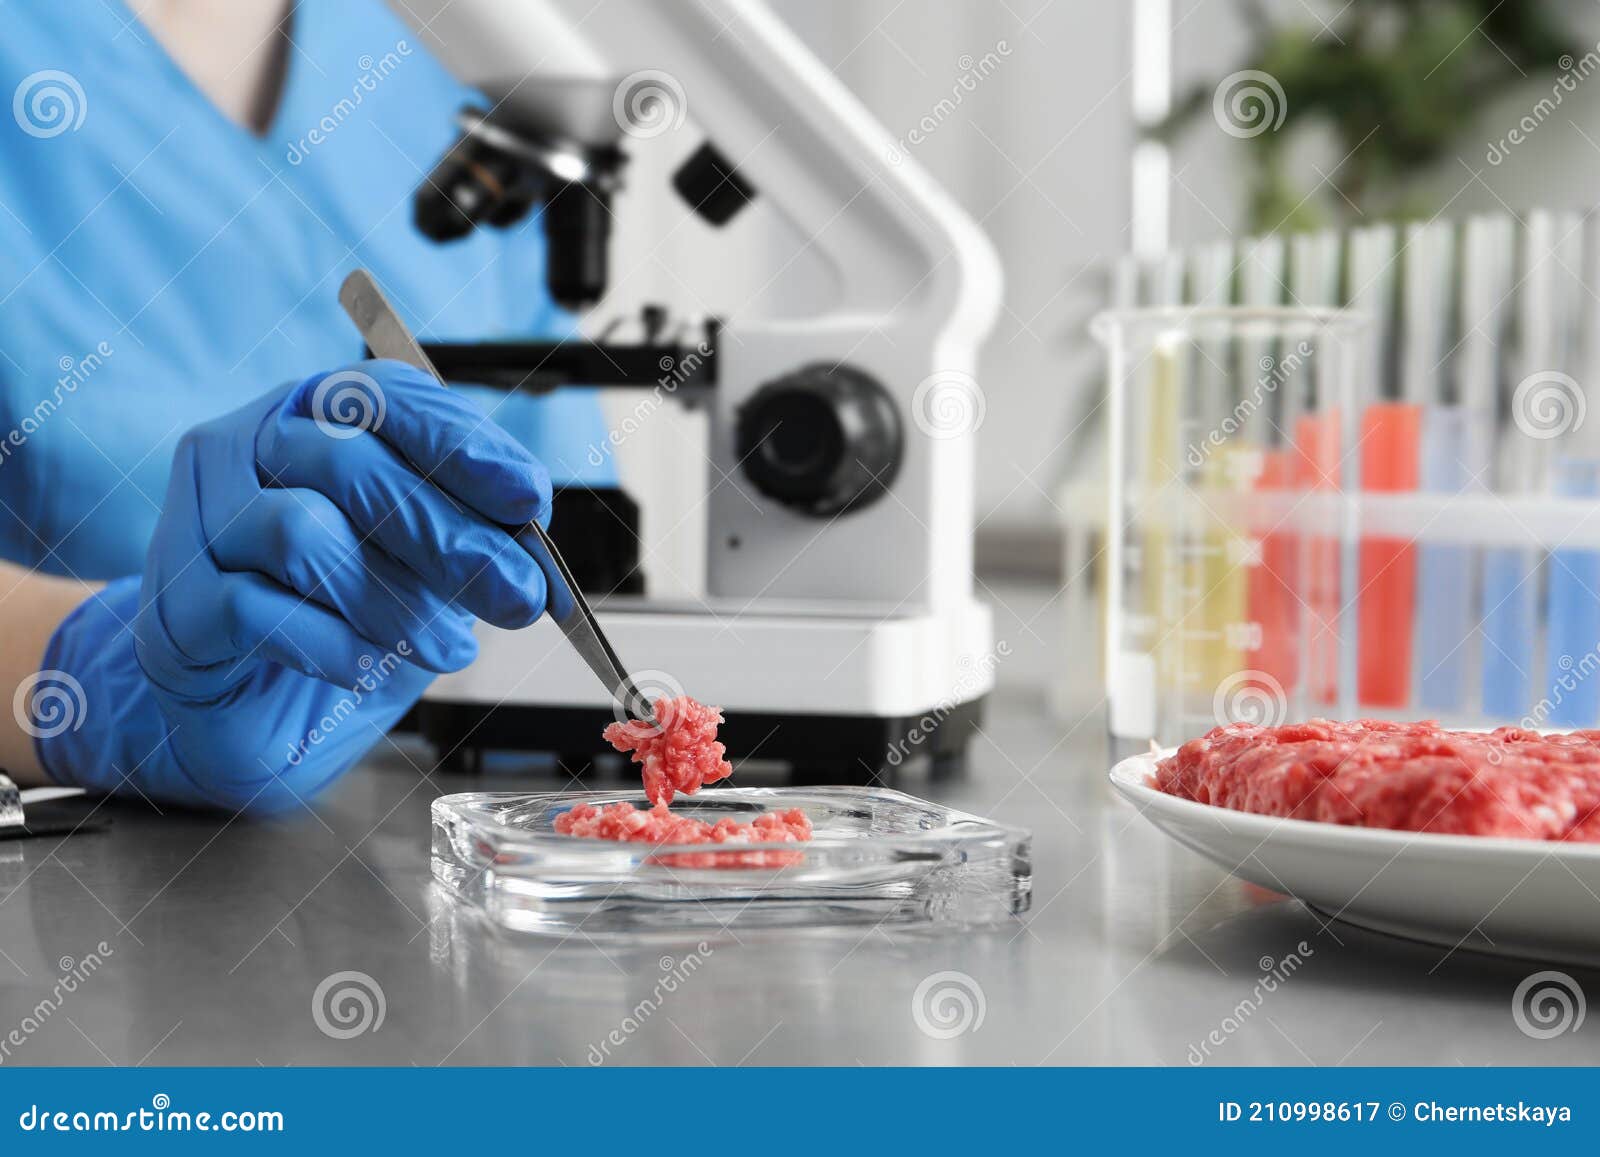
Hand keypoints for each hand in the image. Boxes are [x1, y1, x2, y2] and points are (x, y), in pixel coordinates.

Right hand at [32, 360, 549, 811]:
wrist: (246, 711)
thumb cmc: (339, 619)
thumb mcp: (419, 568)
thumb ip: (462, 538)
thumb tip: (527, 544)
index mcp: (312, 417)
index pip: (384, 397)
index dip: (461, 445)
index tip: (529, 498)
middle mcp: (244, 448)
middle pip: (347, 461)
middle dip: (447, 534)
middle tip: (517, 594)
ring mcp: (200, 523)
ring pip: (300, 531)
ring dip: (392, 597)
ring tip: (449, 648)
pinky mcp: (176, 607)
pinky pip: (255, 610)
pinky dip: (332, 643)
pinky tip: (372, 667)